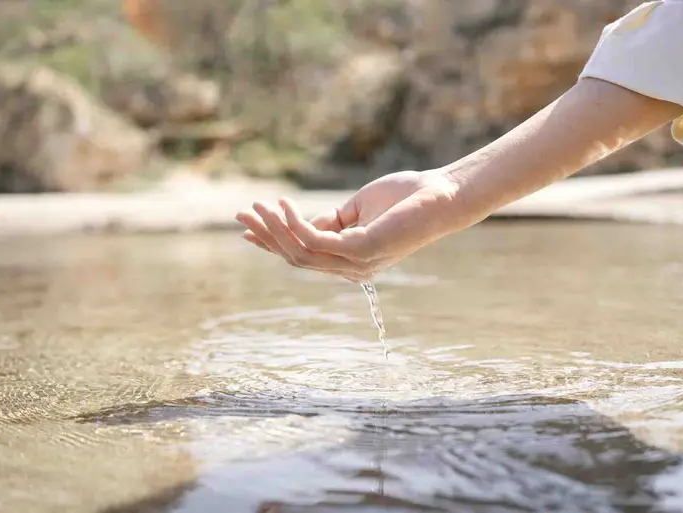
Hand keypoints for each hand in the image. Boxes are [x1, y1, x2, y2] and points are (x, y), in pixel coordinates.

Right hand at [235, 170, 458, 281]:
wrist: (442, 194)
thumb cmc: (405, 198)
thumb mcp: (356, 209)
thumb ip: (330, 220)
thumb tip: (300, 222)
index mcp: (350, 260)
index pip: (304, 256)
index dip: (273, 242)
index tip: (247, 228)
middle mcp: (351, 268)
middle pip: (296, 257)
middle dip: (266, 236)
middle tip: (240, 214)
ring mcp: (356, 263)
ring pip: (300, 252)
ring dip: (273, 228)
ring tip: (256, 206)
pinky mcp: (361, 250)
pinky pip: (315, 240)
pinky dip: (294, 223)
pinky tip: (283, 205)